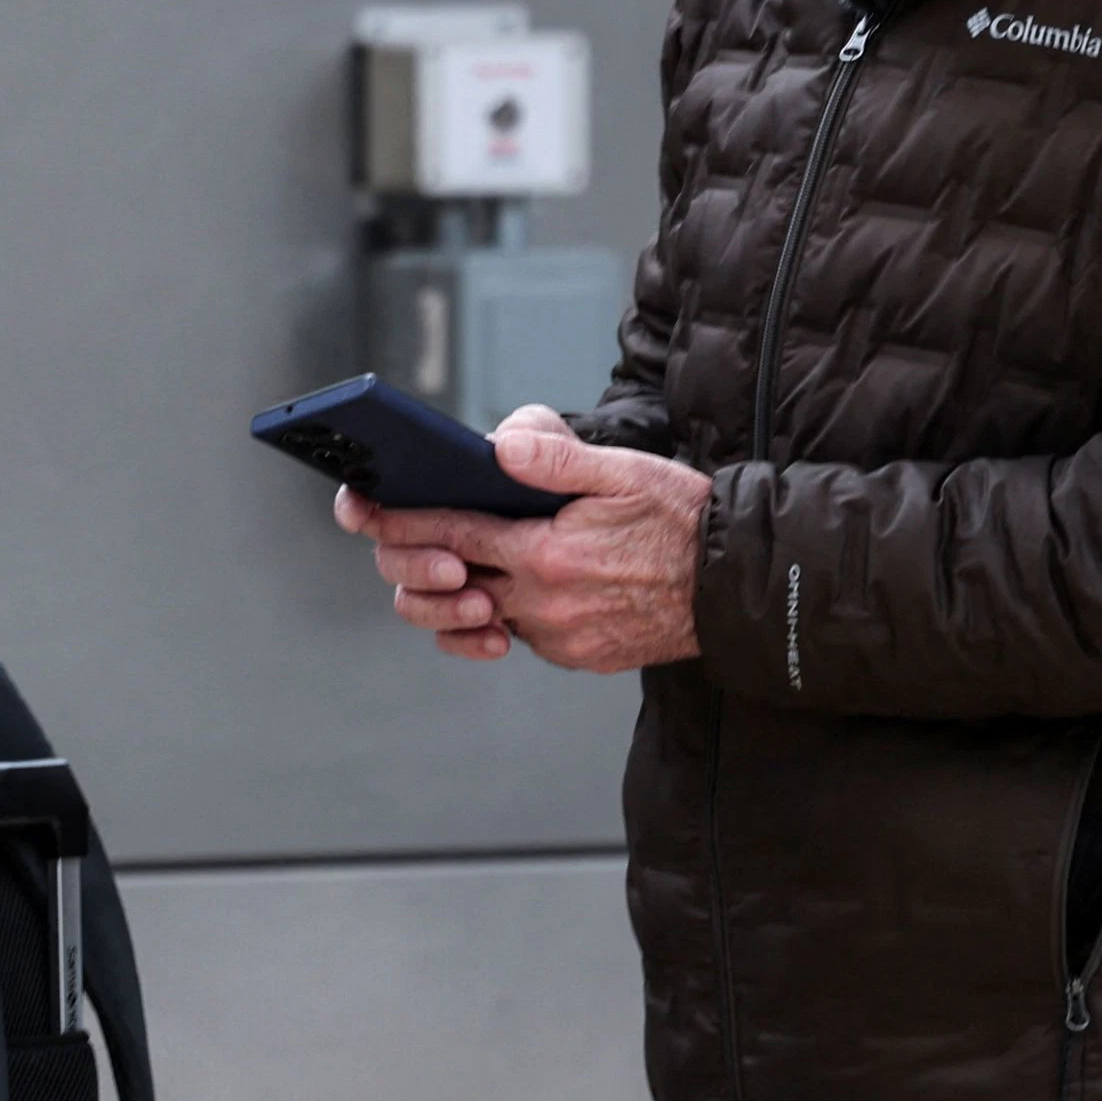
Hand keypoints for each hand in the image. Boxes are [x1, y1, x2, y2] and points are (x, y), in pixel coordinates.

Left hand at [333, 405, 711, 668]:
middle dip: (418, 564)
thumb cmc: (683, 520)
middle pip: (449, 588)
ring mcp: (560, 637)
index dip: (401, 521)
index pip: (451, 535)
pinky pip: (521, 635)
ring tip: (461, 568)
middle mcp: (545, 604)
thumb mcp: (626, 471)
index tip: (366, 509)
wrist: (735, 588)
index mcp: (547, 554)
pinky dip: (507, 612)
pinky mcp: (578, 655)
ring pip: (480, 618)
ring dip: (459, 596)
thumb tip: (499, 445)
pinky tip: (517, 586)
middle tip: (410, 541)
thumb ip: (558, 459)